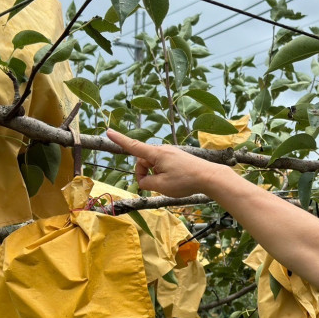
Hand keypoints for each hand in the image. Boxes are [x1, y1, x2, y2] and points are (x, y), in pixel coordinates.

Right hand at [105, 129, 224, 198]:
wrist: (210, 177)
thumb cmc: (186, 181)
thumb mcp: (161, 186)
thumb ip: (147, 183)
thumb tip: (143, 180)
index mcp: (156, 154)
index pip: (133, 146)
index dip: (119, 140)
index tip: (108, 131)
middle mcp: (162, 150)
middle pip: (143, 161)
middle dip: (144, 174)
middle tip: (154, 186)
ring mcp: (171, 153)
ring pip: (153, 165)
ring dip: (155, 175)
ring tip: (169, 184)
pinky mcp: (177, 157)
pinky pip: (163, 165)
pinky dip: (163, 174)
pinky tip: (176, 181)